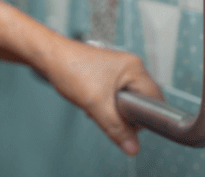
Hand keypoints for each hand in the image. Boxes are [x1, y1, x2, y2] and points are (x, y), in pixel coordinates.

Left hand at [45, 39, 161, 155]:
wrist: (49, 57)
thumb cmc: (71, 68)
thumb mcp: (96, 104)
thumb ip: (116, 128)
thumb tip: (132, 147)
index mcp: (134, 68)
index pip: (155, 100)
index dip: (144, 117)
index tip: (129, 124)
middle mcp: (130, 67)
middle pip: (142, 102)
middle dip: (125, 114)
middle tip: (107, 113)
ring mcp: (119, 70)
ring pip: (127, 101)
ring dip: (113, 110)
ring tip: (96, 105)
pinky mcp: (108, 75)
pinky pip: (116, 97)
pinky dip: (105, 105)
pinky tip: (92, 103)